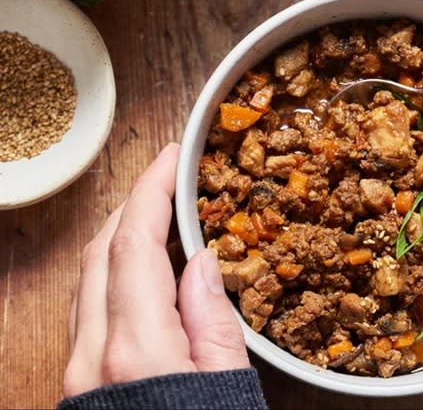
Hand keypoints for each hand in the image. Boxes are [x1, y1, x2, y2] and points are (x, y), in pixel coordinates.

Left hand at [63, 143, 248, 397]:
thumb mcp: (228, 382)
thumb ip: (212, 318)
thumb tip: (202, 261)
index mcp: (138, 348)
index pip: (135, 246)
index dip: (152, 192)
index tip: (173, 158)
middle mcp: (93, 352)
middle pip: (102, 253)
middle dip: (134, 205)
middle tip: (170, 181)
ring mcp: (77, 366)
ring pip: (90, 278)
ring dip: (123, 237)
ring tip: (162, 218)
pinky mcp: (76, 378)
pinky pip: (90, 307)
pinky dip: (116, 273)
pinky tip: (145, 270)